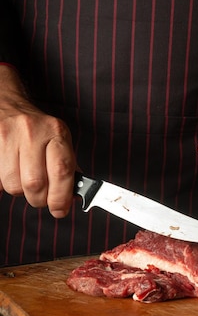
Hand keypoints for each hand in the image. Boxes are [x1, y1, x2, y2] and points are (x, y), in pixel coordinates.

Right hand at [0, 65, 75, 217]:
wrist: (8, 105)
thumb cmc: (39, 130)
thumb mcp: (60, 141)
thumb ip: (69, 170)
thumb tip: (72, 200)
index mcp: (56, 132)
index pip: (61, 171)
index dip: (60, 198)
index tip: (60, 210)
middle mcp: (32, 132)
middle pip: (35, 184)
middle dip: (39, 199)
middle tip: (41, 197)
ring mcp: (8, 136)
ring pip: (14, 185)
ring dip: (20, 192)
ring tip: (24, 180)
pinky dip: (4, 185)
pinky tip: (10, 173)